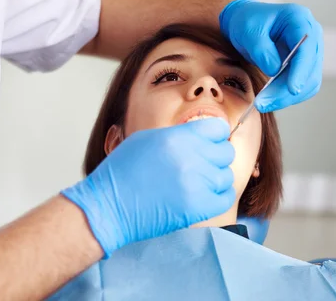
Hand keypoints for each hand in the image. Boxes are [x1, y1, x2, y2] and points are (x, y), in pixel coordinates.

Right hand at [62, 118, 235, 257]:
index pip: (218, 128)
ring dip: (215, 179)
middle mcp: (190, 157)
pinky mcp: (198, 208)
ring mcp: (196, 184)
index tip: (208, 142)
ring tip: (197, 183)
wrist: (108, 206)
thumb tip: (200, 136)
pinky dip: (218, 196)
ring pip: (226, 176)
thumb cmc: (121, 173)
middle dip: (215, 157)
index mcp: (176, 137)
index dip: (215, 135)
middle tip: (200, 165)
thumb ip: (177, 136)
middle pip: (225, 152)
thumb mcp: (145, 140)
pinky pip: (225, 198)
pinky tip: (203, 196)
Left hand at [219, 0, 323, 112]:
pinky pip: (302, 86)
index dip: (301, 70)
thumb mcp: (248, 32)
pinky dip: (286, 95)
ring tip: (262, 104)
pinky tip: (269, 99)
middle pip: (310, 69)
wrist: (244, 24)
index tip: (292, 89)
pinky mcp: (303, 65)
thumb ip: (261, 50)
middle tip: (263, 103)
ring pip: (309, 82)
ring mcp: (309, 51)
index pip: (307, 48)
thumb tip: (275, 71)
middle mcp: (311, 35)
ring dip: (287, 97)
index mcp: (299, 19)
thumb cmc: (246, 22)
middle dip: (288, 90)